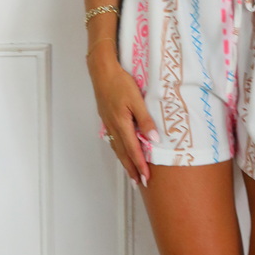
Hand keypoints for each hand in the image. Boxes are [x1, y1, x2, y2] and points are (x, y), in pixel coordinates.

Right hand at [87, 47, 157, 186]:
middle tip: (138, 183)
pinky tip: (122, 151)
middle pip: (123, 153)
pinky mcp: (107, 119)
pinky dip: (119, 150)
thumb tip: (153, 138)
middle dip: (131, 169)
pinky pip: (114, 140)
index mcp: (122, 124)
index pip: (133, 150)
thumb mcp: (136, 100)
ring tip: (131, 172)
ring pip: (117, 148)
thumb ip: (145, 119)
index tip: (146, 178)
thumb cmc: (120, 82)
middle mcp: (113, 127)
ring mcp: (108, 123)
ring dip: (125, 162)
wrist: (102, 72)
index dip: (140, 165)